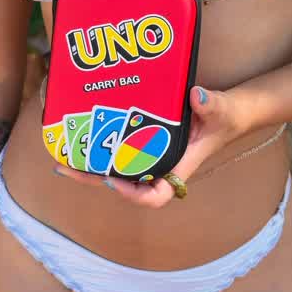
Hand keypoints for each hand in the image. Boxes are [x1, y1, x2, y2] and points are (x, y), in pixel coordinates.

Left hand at [54, 85, 250, 208]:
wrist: (229, 111)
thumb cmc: (226, 117)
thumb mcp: (222, 110)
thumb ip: (212, 104)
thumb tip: (196, 95)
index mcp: (178, 165)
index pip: (154, 195)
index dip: (131, 194)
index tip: (112, 178)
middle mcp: (161, 163)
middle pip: (124, 182)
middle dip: (93, 177)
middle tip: (63, 165)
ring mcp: (153, 151)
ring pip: (119, 164)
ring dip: (92, 161)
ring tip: (64, 149)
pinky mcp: (149, 137)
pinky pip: (123, 145)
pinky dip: (105, 141)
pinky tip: (88, 128)